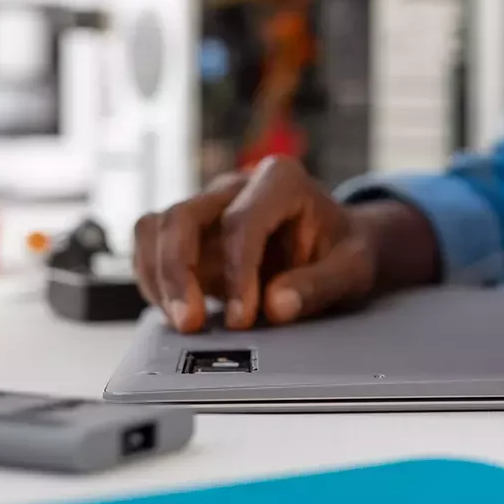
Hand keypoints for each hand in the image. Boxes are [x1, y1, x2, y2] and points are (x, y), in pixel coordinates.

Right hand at [133, 156, 438, 332]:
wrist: (337, 245)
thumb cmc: (344, 250)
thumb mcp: (352, 269)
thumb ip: (319, 285)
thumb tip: (276, 306)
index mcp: (281, 180)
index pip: (242, 221)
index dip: (236, 272)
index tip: (244, 318)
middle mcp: (237, 187)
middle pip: (183, 216)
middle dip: (177, 271)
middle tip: (191, 323)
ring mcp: (209, 208)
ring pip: (156, 227)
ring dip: (158, 277)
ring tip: (183, 323)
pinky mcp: (192, 236)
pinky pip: (151, 248)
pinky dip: (154, 281)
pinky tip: (176, 313)